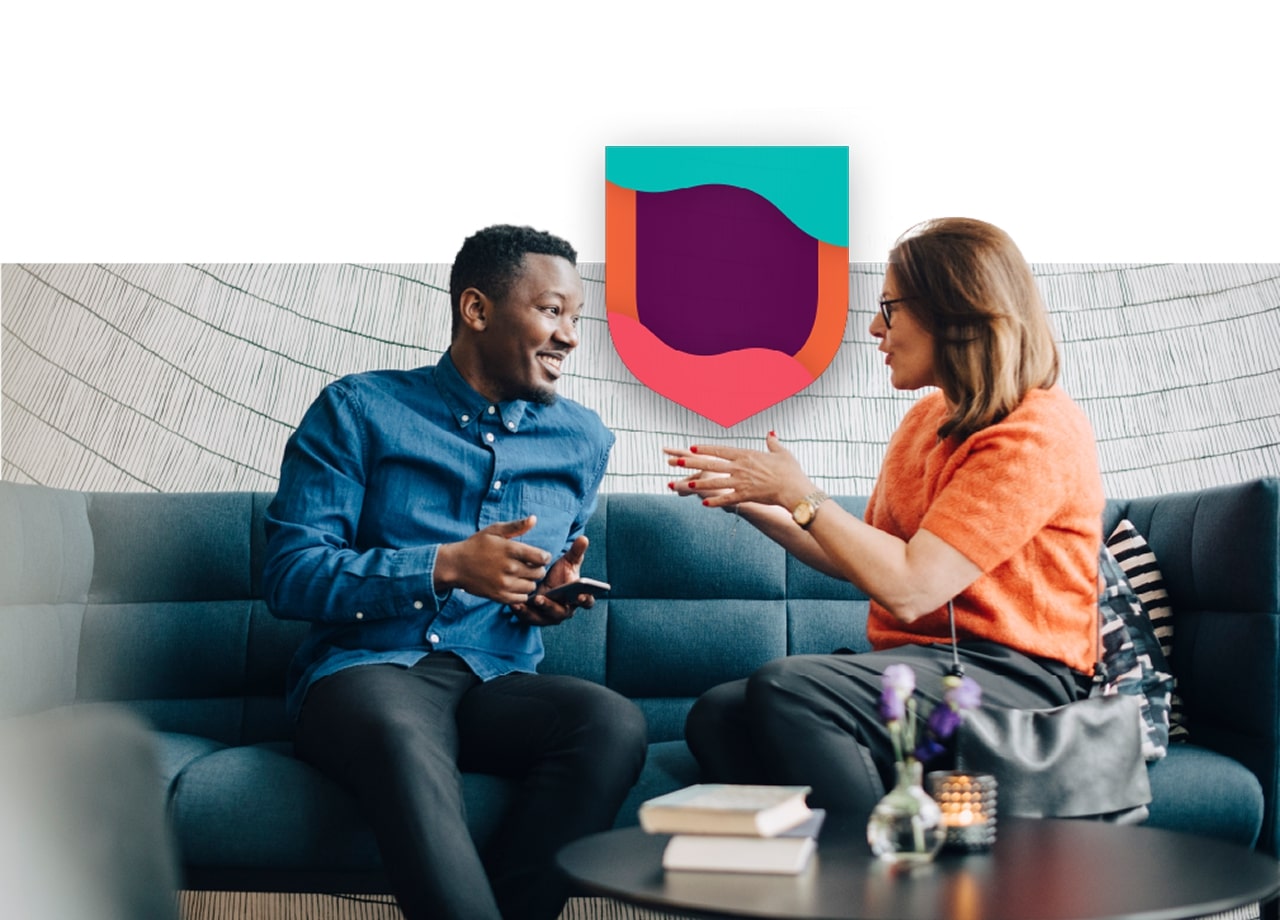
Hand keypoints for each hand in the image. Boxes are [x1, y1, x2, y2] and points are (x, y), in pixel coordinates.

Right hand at [435, 516, 549, 605]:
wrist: (456, 565)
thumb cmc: (476, 545)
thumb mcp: (494, 530)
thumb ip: (516, 526)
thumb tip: (534, 519)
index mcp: (510, 550)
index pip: (541, 558)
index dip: (544, 557)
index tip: (539, 556)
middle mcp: (509, 568)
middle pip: (539, 573)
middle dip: (538, 569)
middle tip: (530, 566)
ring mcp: (504, 584)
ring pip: (532, 586)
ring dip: (530, 581)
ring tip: (521, 575)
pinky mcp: (499, 596)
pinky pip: (522, 598)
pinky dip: (521, 592)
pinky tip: (515, 585)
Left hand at [513, 535, 590, 625]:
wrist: (543, 581)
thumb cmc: (560, 572)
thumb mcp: (568, 561)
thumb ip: (576, 551)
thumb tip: (583, 538)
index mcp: (578, 597)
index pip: (587, 602)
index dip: (585, 599)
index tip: (581, 595)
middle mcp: (565, 610)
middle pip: (561, 612)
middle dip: (551, 606)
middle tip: (540, 598)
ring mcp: (550, 616)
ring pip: (544, 618)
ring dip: (534, 611)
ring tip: (525, 602)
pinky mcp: (536, 618)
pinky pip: (529, 618)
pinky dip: (522, 612)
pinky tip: (514, 604)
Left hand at [666, 434, 814, 510]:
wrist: (794, 489)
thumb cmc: (790, 471)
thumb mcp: (781, 453)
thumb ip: (773, 443)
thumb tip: (771, 433)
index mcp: (746, 455)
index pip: (721, 450)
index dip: (705, 449)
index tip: (692, 448)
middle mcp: (740, 467)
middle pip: (711, 464)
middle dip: (692, 463)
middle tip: (676, 461)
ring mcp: (741, 482)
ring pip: (715, 482)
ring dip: (698, 483)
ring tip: (684, 483)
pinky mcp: (745, 496)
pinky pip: (727, 499)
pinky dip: (716, 502)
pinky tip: (704, 504)